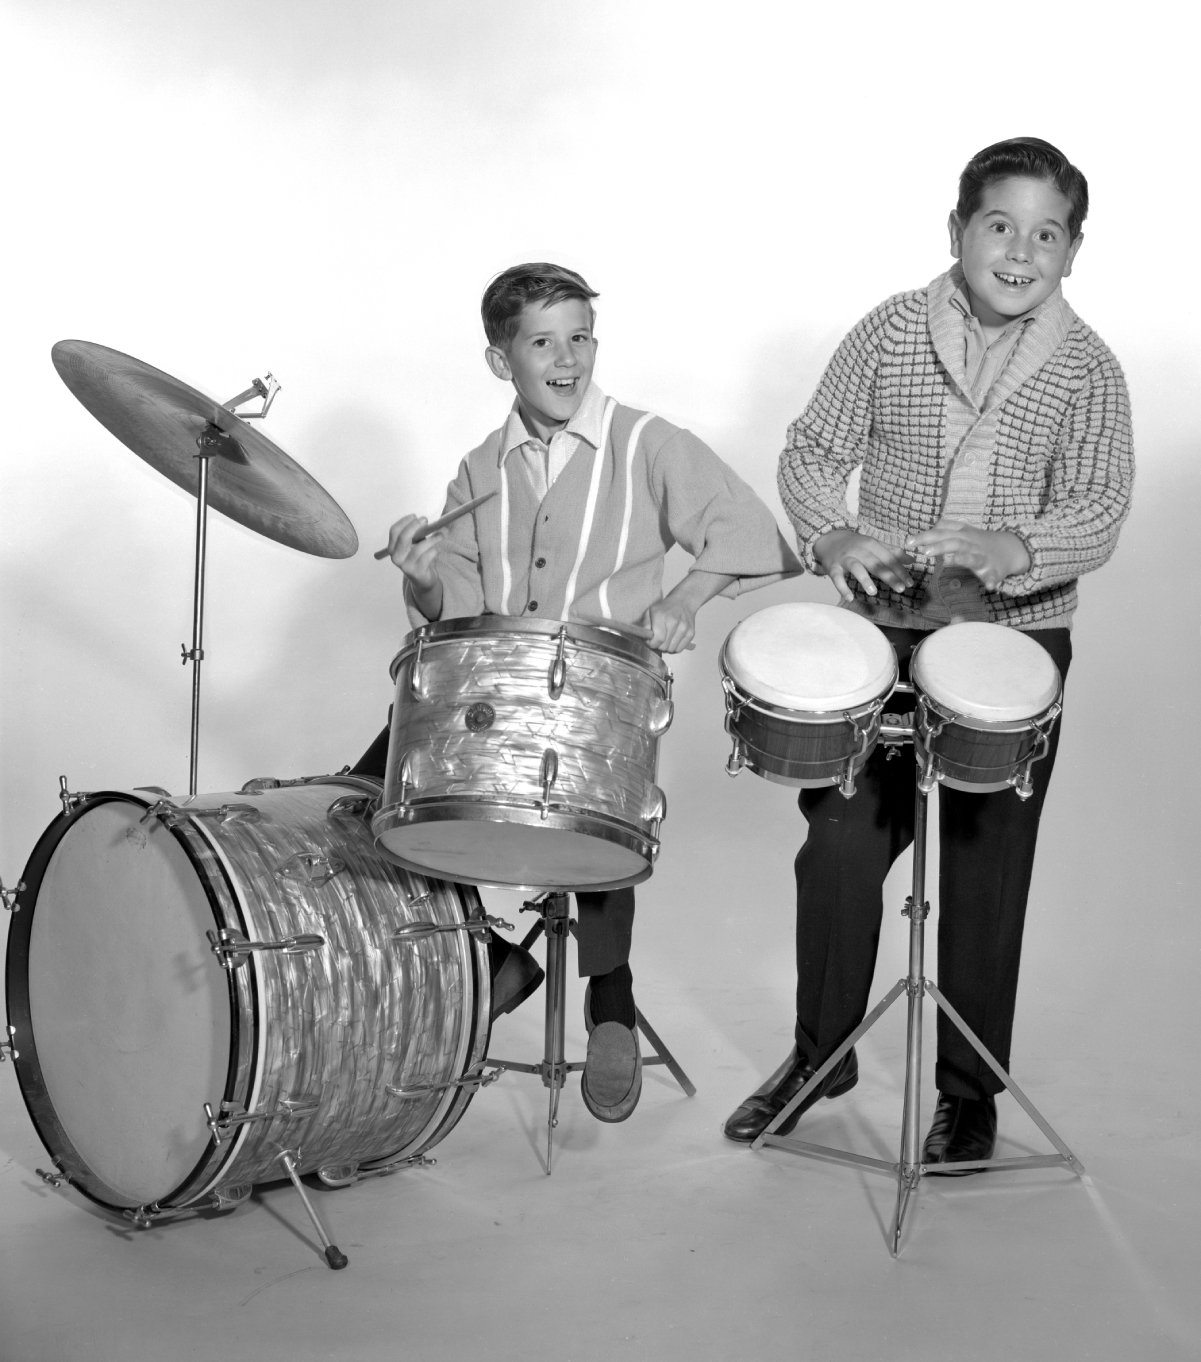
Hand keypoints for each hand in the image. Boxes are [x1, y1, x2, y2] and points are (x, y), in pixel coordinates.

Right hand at [382, 514, 443, 617]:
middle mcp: (396, 558)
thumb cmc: (418, 556)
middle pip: (404, 537)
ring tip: (441, 534)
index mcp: (392, 548)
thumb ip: (416, 532)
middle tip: (426, 520)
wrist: (422, 579)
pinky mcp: (417, 572)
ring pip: (420, 547)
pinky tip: (436, 551)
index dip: (405, 521)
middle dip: (415, 526)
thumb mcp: (414, 543)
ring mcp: (406, 566)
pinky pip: (429, 555)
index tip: (415, 516)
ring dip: (433, 538)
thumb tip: (424, 520)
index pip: (394, 531)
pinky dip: (435, 550)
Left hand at [643, 598, 696, 652]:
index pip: (658, 638)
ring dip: (667, 647)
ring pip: (671, 650)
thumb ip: (645, 625)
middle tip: (658, 639)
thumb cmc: (664, 608)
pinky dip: (674, 647)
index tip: (650, 641)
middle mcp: (674, 622)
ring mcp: (684, 628)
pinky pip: (679, 649)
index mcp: (661, 616)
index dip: (652, 644)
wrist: (683, 602)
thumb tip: (646, 638)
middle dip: (658, 645)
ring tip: (666, 638)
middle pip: (664, 646)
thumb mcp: (650, 611)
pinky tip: (672, 639)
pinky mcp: (691, 633)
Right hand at [813, 529, 914, 602]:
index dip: (900, 570)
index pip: (888, 558)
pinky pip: (837, 578)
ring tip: (873, 592)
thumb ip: (892, 552)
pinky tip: (850, 598)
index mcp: (871, 544)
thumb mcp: (874, 544)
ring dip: (864, 579)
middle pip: (875, 564)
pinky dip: (842, 588)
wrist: (829, 538)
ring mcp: (845, 559)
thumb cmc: (856, 545)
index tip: (910, 583)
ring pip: (856, 568)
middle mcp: (859, 550)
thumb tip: (912, 560)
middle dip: (889, 576)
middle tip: (900, 589)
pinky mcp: (833, 567)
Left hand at [905, 520, 1030, 592]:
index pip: (942, 532)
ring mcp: (983, 557)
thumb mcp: (964, 531)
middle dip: (939, 545)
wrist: (1011, 548)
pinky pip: (993, 576)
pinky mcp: (994, 571)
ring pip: (971, 557)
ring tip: (946, 561)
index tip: (908, 542)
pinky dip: (992, 580)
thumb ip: (946, 530)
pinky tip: (989, 587)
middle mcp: (972, 544)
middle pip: (954, 542)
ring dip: (960, 558)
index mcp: (963, 534)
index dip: (926, 536)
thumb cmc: (980, 541)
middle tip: (922, 552)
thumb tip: (924, 532)